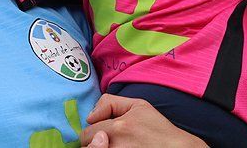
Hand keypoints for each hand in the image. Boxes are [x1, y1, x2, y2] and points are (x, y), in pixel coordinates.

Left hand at [79, 94, 206, 147]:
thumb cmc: (159, 129)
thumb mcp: (138, 106)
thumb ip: (110, 103)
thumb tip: (90, 116)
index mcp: (118, 127)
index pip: (87, 133)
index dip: (93, 133)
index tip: (102, 134)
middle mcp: (117, 145)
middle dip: (94, 144)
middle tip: (108, 141)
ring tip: (115, 145)